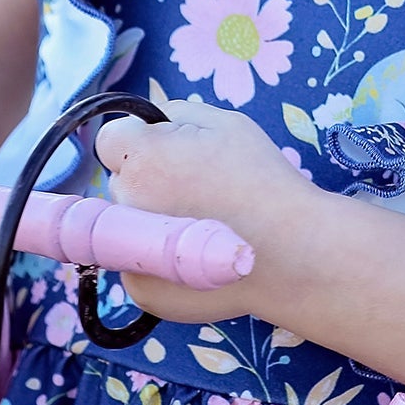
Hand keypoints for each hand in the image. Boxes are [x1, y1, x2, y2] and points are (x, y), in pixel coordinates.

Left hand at [94, 97, 315, 323]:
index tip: (169, 152)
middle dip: (149, 180)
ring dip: (153, 218)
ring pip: (130, 223)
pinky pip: (141, 261)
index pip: (111, 139)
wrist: (292, 253)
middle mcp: (125, 205)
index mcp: (142, 158)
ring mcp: (129, 253)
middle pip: (122, 182)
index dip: (141, 141)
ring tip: (205, 223)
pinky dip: (162, 257)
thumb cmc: (262, 181)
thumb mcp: (225, 122)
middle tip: (198, 190)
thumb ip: (174, 113)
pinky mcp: (141, 291)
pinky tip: (201, 255)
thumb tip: (148, 124)